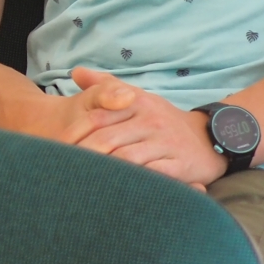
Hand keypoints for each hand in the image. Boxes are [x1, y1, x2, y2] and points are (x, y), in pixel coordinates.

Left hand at [67, 67, 226, 187]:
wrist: (207, 137)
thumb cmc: (159, 119)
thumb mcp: (135, 96)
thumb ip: (105, 86)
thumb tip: (76, 72)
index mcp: (135, 103)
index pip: (97, 117)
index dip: (74, 134)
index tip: (56, 148)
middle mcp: (150, 121)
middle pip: (107, 140)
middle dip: (83, 156)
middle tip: (61, 171)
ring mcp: (166, 143)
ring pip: (127, 158)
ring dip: (104, 171)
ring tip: (81, 183)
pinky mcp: (181, 165)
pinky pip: (154, 176)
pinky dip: (134, 183)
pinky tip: (115, 192)